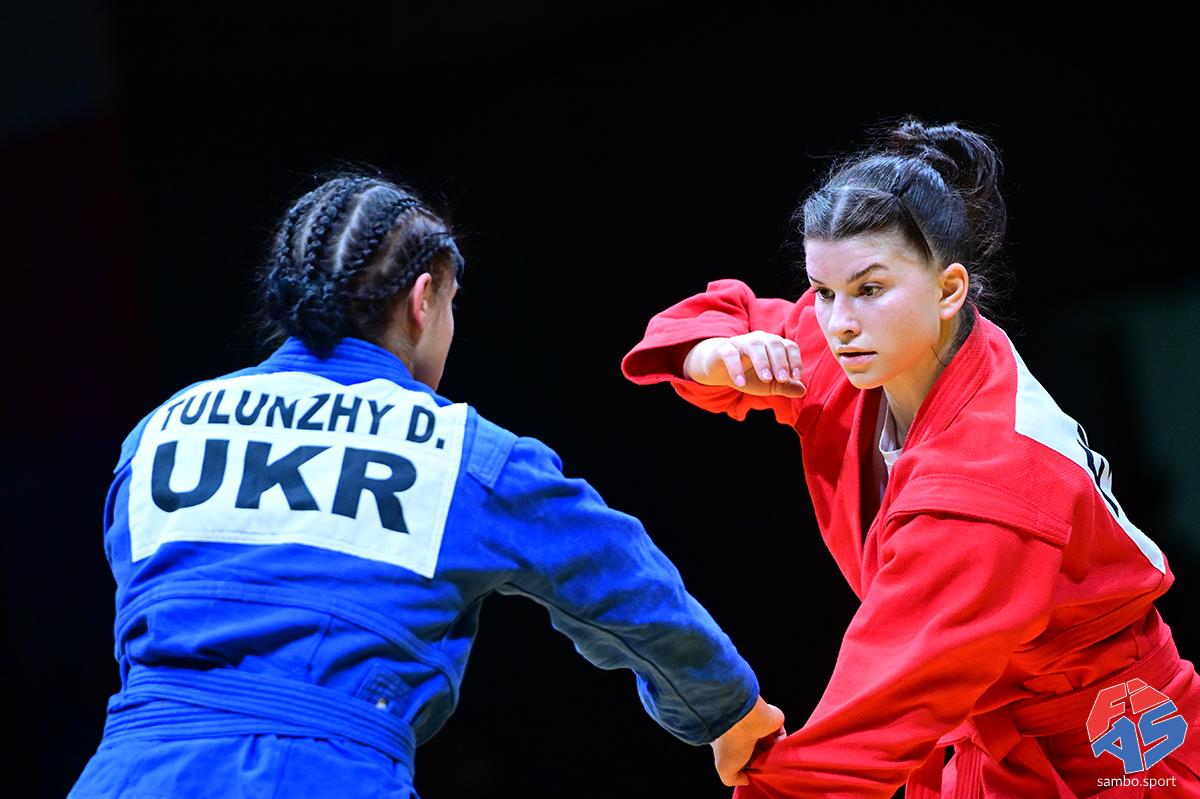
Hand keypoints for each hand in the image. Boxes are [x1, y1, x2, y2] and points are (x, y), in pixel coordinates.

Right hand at [683, 333, 805, 396]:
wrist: (719, 370)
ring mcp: (741, 342)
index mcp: (773, 345)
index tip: (795, 377)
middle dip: (780, 361)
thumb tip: (803, 390)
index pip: (788, 346)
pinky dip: (736, 368)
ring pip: (754, 345)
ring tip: (766, 379)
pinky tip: (741, 383)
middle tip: (782, 379)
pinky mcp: (723, 349)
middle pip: (773, 342)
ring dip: (762, 362)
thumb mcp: (768, 384)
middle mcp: (759, 339)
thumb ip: (785, 386)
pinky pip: (731, 354)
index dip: (795, 360)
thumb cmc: (748, 375)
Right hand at [710, 696, 785, 786]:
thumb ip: (733, 779)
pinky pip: (780, 735)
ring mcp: (758, 724)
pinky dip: (782, 745)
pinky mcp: (773, 720)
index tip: (750, 774)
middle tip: (765, 770)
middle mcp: (743, 729)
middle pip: (756, 750)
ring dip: (772, 754)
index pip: (739, 754)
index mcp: (729, 737)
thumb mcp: (725, 770)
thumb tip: (745, 780)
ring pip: (769, 744)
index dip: (745, 765)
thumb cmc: (731, 743)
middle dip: (760, 761)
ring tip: (774, 763)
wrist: (744, 720)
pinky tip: (781, 752)